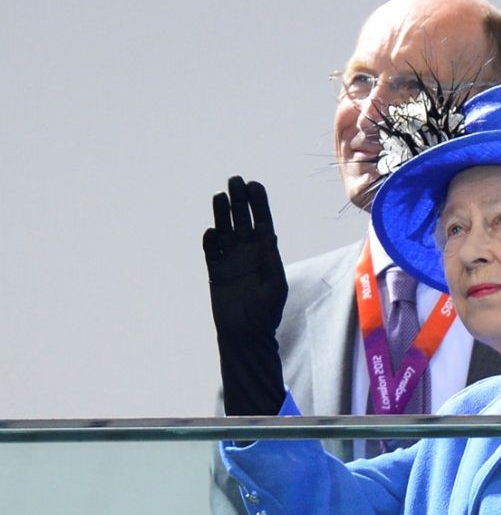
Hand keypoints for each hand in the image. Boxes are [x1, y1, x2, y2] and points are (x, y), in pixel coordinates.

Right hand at [203, 176, 287, 338]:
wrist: (247, 334)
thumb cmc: (267, 311)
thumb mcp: (275, 285)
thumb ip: (271, 260)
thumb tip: (268, 234)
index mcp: (266, 251)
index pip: (262, 220)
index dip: (259, 202)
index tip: (254, 185)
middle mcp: (248, 250)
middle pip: (242, 218)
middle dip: (239, 200)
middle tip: (235, 180)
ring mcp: (230, 258)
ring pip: (225, 228)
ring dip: (222, 213)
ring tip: (220, 196)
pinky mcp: (215, 270)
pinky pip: (211, 249)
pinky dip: (210, 239)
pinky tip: (213, 232)